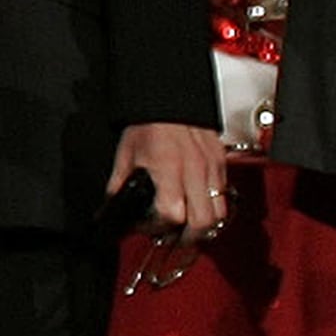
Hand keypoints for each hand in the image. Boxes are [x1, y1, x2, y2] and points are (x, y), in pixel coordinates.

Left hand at [110, 122, 229, 287]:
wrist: (169, 96)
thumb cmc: (148, 122)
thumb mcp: (126, 155)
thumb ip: (119, 186)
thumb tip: (111, 208)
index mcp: (169, 169)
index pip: (172, 215)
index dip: (158, 229)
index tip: (148, 228)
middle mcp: (194, 170)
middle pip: (203, 223)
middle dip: (187, 238)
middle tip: (174, 239)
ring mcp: (211, 167)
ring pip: (220, 213)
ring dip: (204, 226)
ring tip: (188, 228)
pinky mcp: (221, 162)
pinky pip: (224, 194)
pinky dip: (213, 206)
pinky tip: (198, 204)